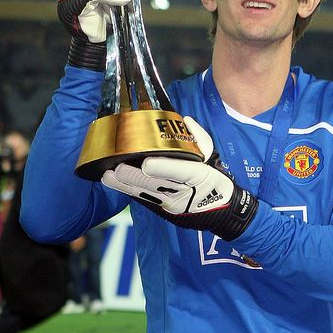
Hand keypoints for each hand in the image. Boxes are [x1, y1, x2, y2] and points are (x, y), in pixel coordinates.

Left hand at [102, 117, 257, 241]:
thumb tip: (186, 121)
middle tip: (117, 168)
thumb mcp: (212, 156)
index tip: (146, 163)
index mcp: (201, 175)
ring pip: (147, 194)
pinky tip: (116, 184)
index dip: (163, 168)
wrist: (222, 211)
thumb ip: (200, 138)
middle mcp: (185, 192)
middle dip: (136, 177)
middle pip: (158, 185)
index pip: (181, 171)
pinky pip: (145, 200)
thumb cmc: (215, 179)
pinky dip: (129, 192)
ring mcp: (173, 203)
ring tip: (109, 177)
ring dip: (127, 185)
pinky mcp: (164, 210)